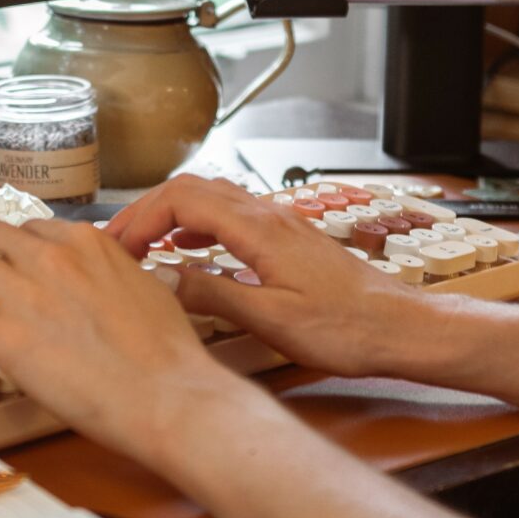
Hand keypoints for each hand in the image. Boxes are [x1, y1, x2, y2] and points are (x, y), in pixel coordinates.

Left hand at [0, 217, 260, 467]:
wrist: (166, 395)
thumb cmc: (167, 355)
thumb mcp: (148, 289)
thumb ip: (115, 274)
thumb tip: (105, 279)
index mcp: (87, 243)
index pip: (34, 227)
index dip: (13, 243)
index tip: (5, 256)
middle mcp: (51, 256)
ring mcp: (24, 293)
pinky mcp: (3, 335)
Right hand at [103, 176, 436, 377]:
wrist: (400, 327)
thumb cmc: (347, 329)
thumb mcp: (272, 320)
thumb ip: (213, 295)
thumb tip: (160, 277)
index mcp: (259, 229)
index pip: (181, 200)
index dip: (140, 219)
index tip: (117, 249)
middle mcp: (268, 215)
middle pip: (192, 188)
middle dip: (148, 211)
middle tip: (118, 243)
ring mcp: (280, 223)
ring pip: (212, 198)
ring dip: (171, 215)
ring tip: (143, 246)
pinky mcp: (288, 238)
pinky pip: (231, 215)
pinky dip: (198, 225)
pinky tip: (189, 251)